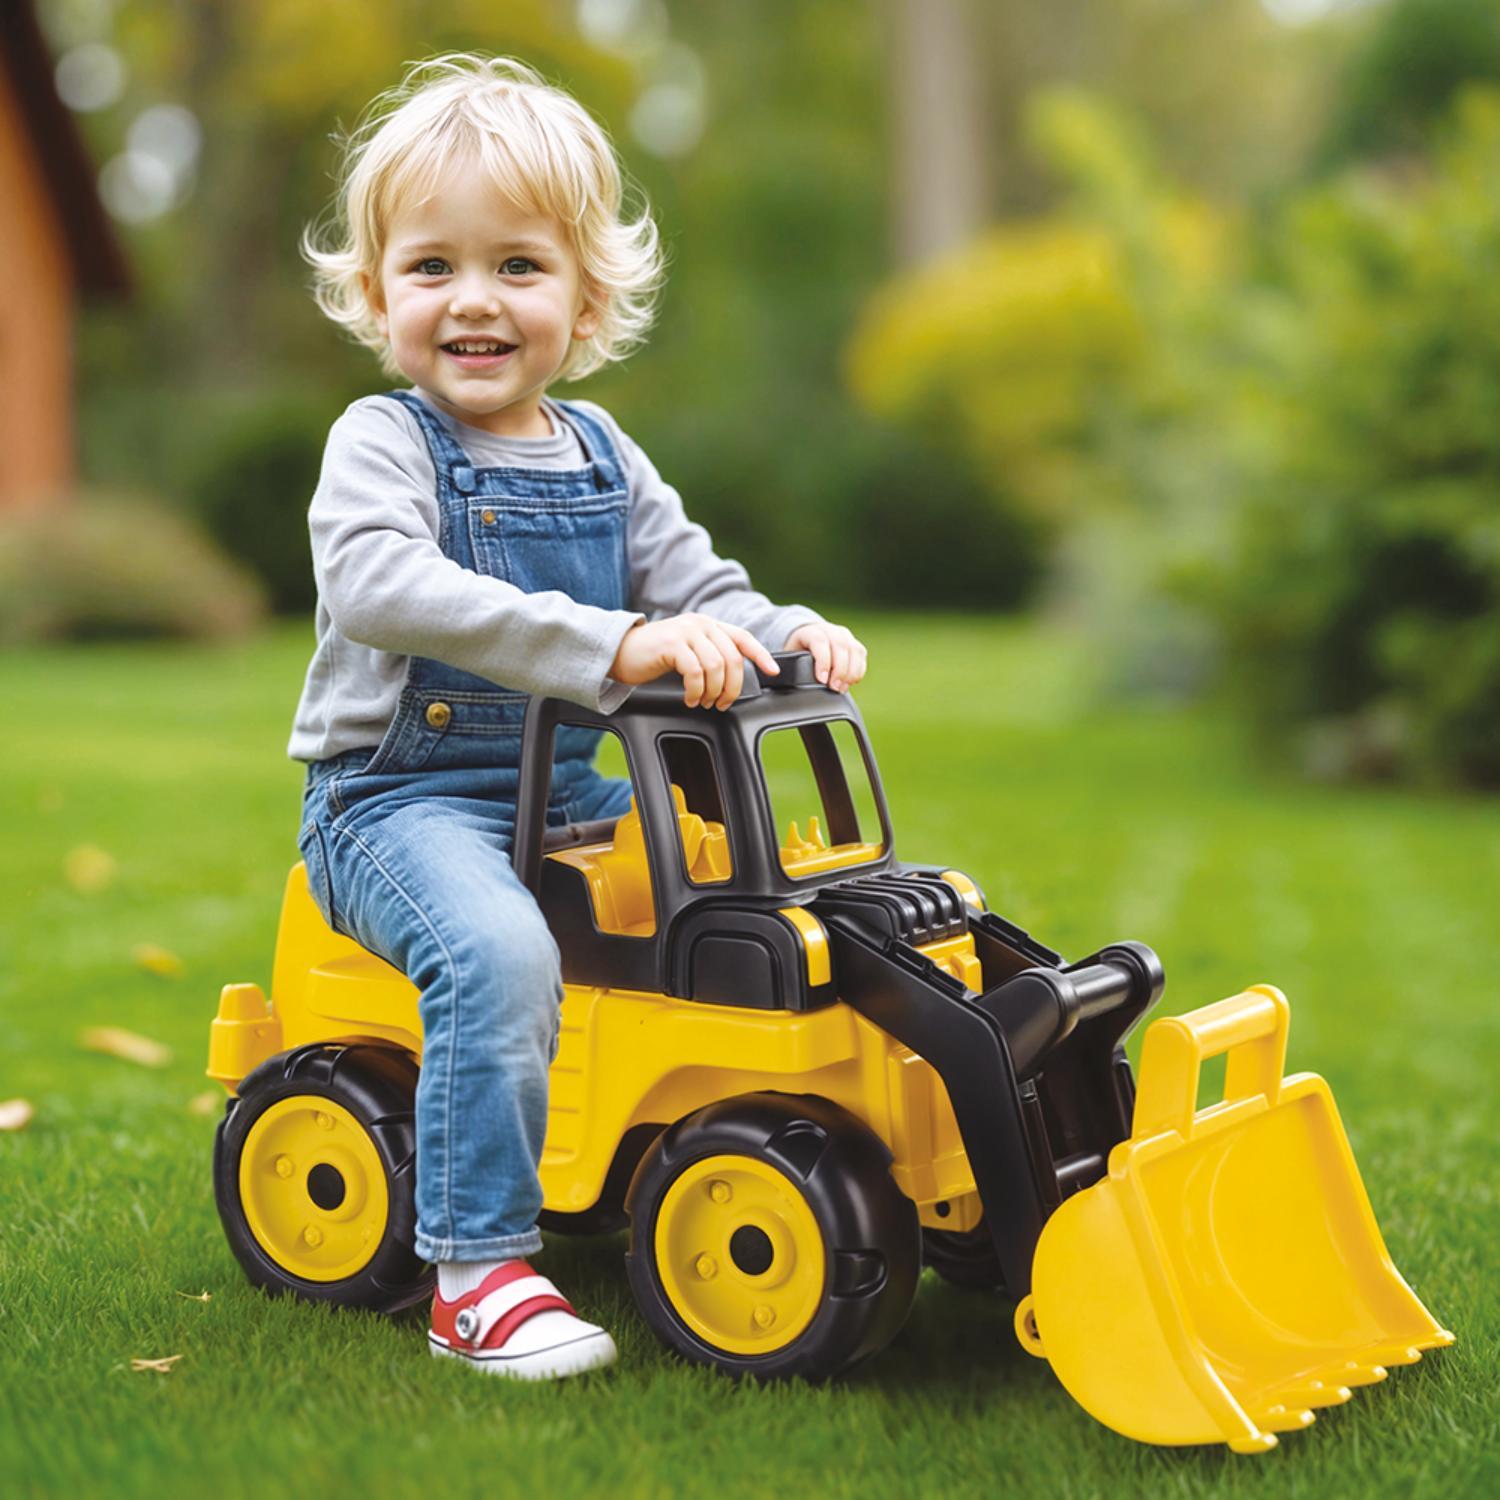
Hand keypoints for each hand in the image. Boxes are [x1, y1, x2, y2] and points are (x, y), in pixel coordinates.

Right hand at [610, 613, 780, 708]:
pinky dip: (696, 691)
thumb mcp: (689, 650)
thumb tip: (735, 677)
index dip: (761, 655)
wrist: (620, 652)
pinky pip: (696, 672)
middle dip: (733, 687)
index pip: (743, 637)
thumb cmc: (655, 656)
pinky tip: (691, 699)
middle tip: (722, 703)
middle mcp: (700, 623)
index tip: (773, 671)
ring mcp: (686, 632)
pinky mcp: (672, 644)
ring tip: (704, 702)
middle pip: (733, 658)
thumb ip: (711, 654)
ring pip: (716, 667)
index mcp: (708, 624)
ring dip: (714, 691)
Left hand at [783, 622, 866, 692]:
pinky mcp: (853, 642)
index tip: (822, 680)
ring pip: (854, 649)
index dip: (823, 661)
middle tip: (834, 688)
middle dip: (840, 670)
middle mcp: (829, 630)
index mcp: (810, 631)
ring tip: (842, 688)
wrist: (807, 640)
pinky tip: (851, 682)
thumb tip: (786, 678)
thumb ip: (790, 666)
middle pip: (840, 646)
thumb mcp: (789, 657)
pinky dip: (858, 670)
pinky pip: (861, 654)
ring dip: (851, 672)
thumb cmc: (797, 652)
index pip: (820, 642)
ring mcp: (843, 635)